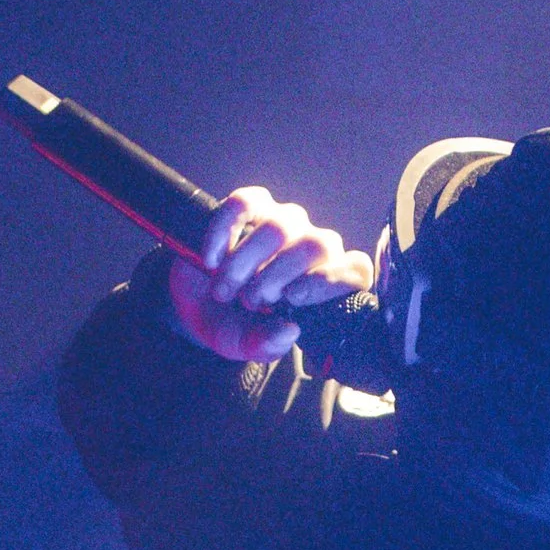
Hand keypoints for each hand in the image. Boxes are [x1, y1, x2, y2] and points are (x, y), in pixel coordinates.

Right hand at [166, 188, 372, 364]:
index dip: (333, 281)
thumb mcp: (245, 343)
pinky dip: (224, 232)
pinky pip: (245, 204)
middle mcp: (312, 247)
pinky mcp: (253, 204)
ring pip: (280, 227)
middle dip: (277, 277)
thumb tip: (290, 331)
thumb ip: (266, 344)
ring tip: (224, 289)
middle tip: (248, 301)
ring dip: (245, 262)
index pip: (355, 271)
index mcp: (324, 283)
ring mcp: (285, 221)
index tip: (294, 299)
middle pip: (317, 245)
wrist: (194, 300)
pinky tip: (211, 259)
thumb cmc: (231, 322)